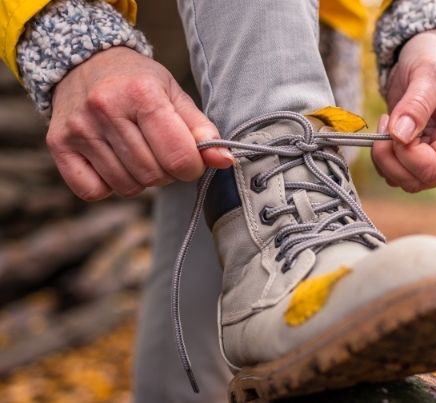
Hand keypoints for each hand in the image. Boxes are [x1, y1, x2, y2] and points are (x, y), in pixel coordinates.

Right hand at [47, 47, 232, 200]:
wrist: (84, 63)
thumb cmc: (136, 81)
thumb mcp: (174, 94)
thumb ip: (201, 129)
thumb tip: (225, 160)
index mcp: (141, 94)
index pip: (179, 155)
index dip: (193, 167)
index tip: (191, 160)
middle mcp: (105, 109)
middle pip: (154, 174)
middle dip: (168, 173)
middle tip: (162, 154)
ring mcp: (79, 129)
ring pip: (127, 186)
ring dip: (141, 180)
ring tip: (139, 154)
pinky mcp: (59, 145)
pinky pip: (94, 191)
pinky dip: (110, 186)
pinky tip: (114, 163)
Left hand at [372, 30, 435, 192]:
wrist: (431, 53)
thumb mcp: (429, 73)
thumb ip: (416, 104)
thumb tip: (400, 136)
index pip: (433, 168)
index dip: (406, 153)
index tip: (393, 123)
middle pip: (417, 180)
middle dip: (391, 157)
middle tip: (385, 121)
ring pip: (403, 180)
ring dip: (384, 157)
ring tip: (387, 121)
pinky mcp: (419, 158)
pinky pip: (395, 172)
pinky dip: (383, 157)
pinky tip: (388, 130)